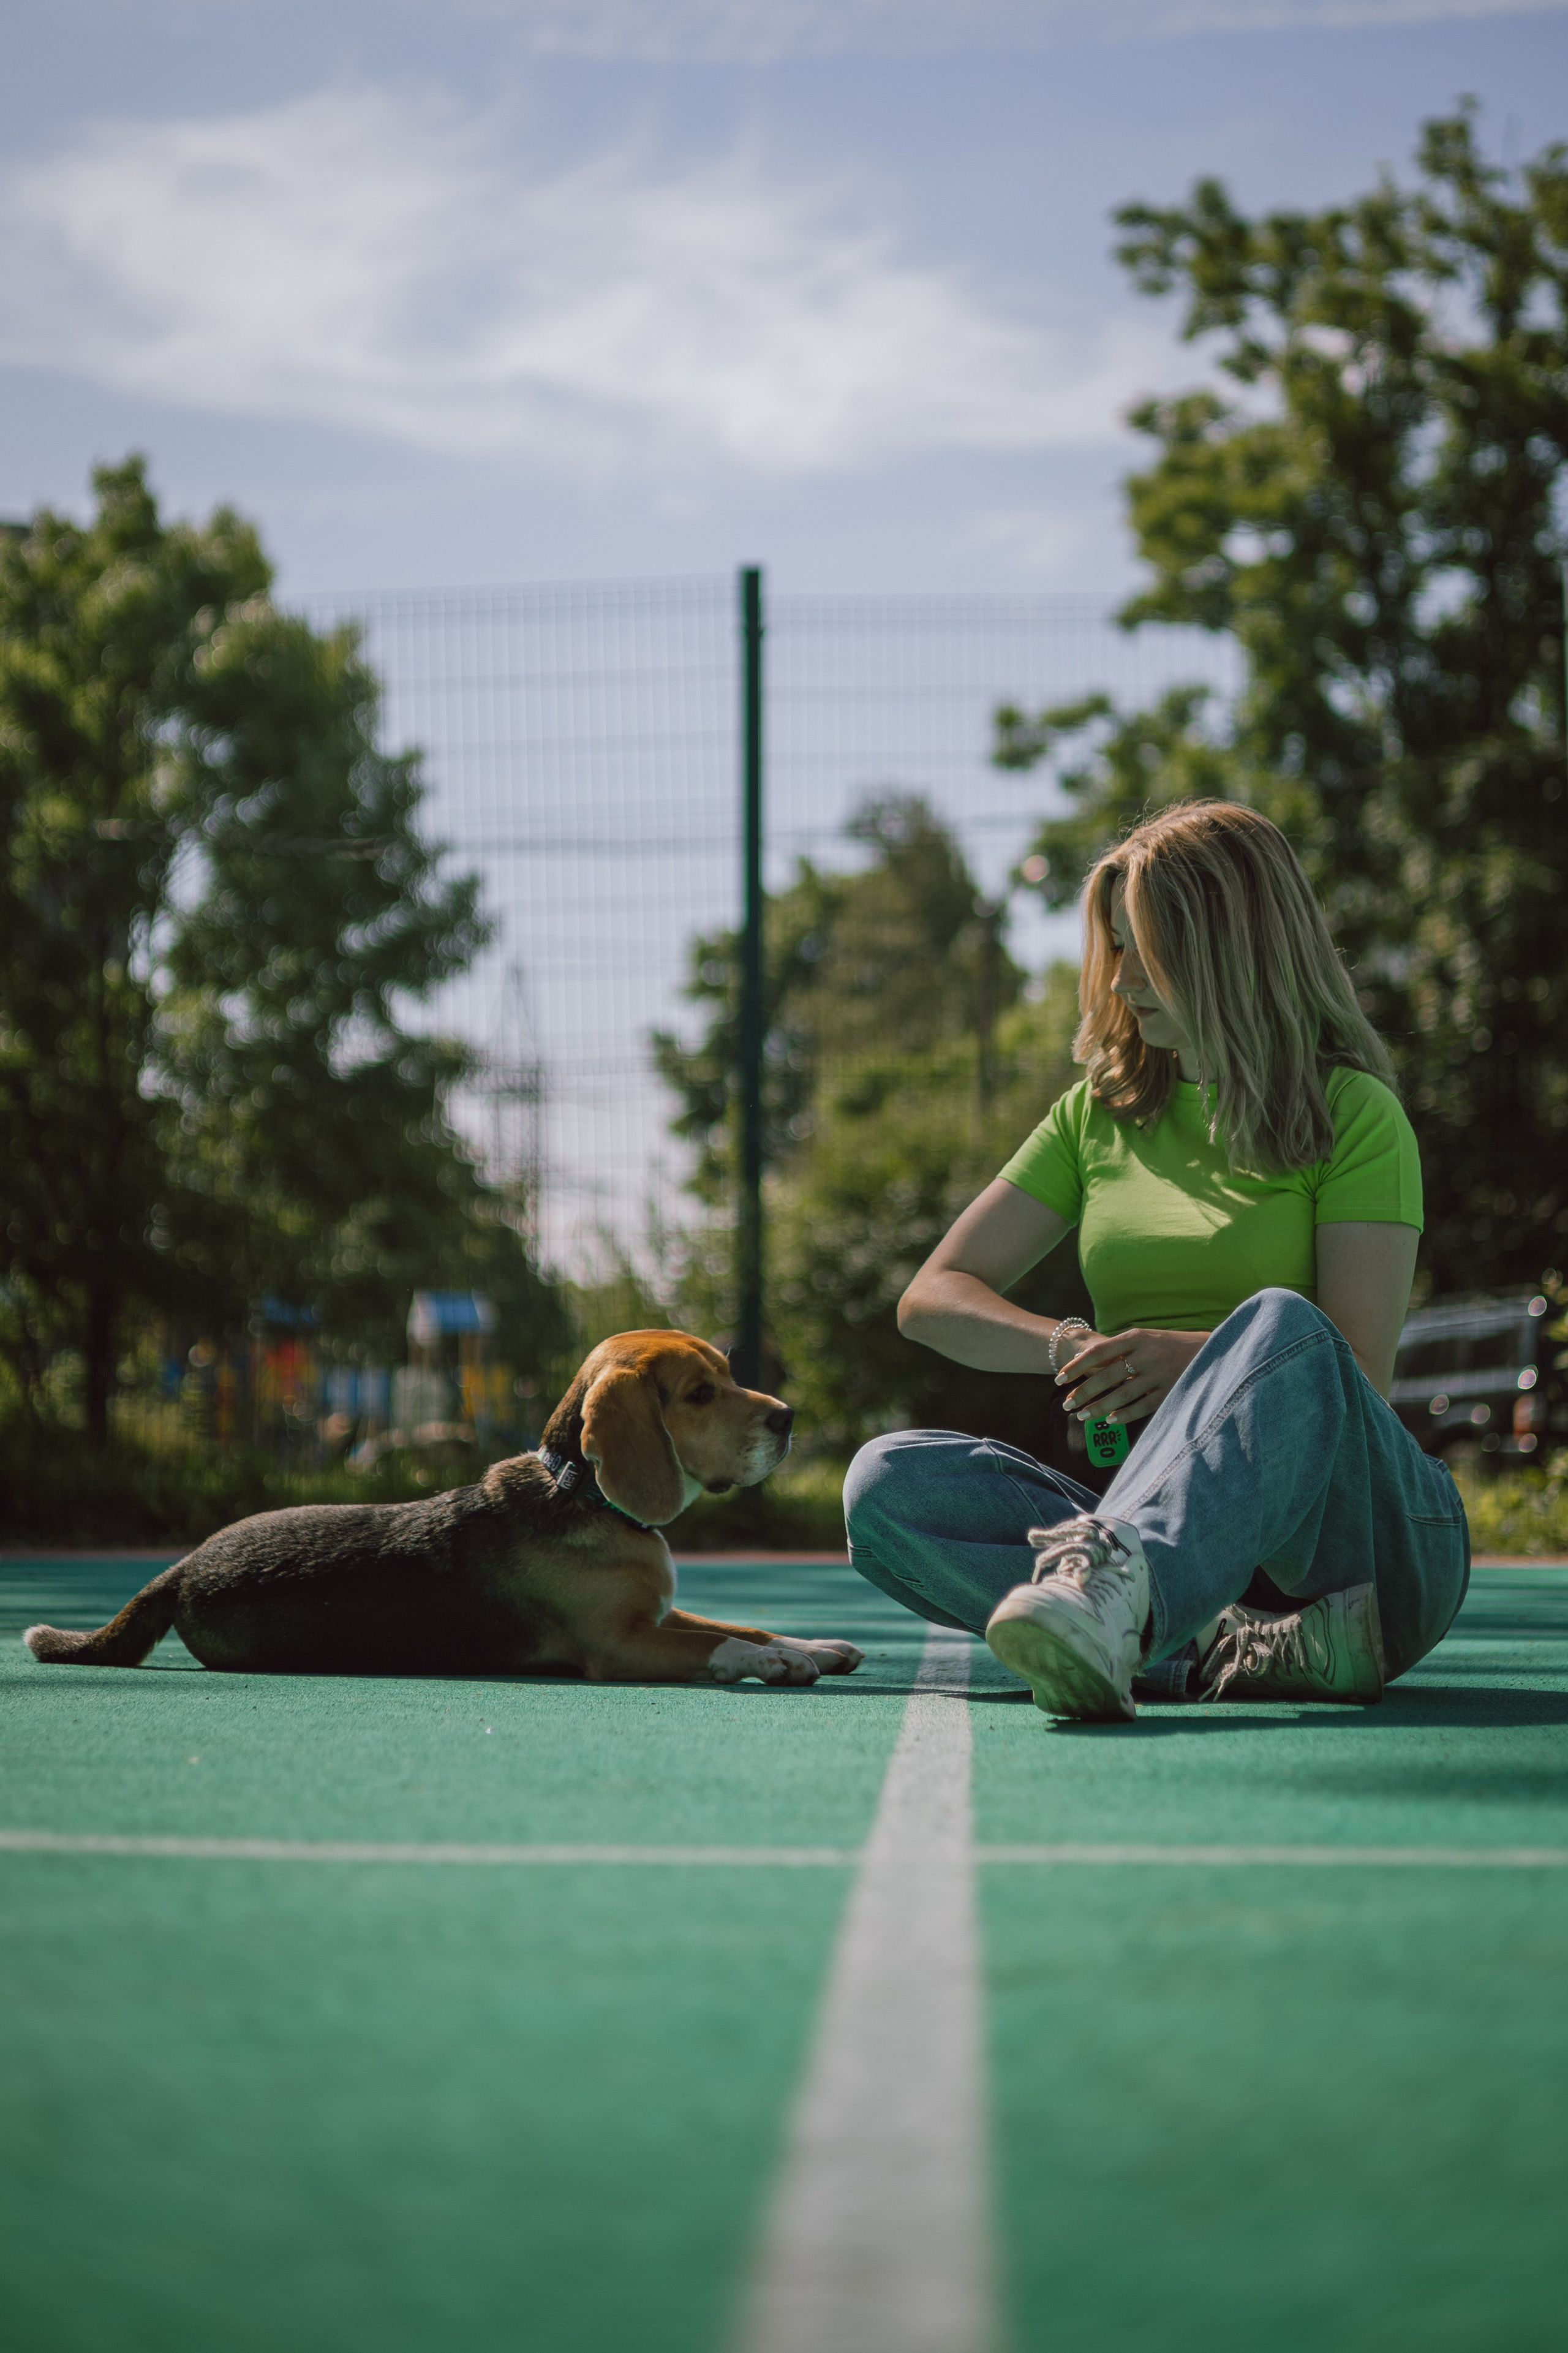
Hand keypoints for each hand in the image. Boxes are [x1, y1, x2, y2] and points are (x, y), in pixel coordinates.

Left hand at [1057, 1327, 1209, 1427]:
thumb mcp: (1144, 1338)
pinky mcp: (1170, 1392)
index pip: (1098, 1352)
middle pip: (1106, 1376)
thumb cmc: (1168, 1345)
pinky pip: (1141, 1407)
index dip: (1076, 1367)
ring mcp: (1159, 1374)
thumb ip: (1117, 1348)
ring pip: (1121, 1395)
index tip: (1059, 1379)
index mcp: (1136, 1337)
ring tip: (1081, 1416)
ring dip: (1099, 1408)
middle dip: (1083, 1392)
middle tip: (1066, 1405)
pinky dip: (1124, 1415)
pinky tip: (1109, 1420)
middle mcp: (1146, 1354)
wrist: (1211, 1351)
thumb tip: (1081, 1360)